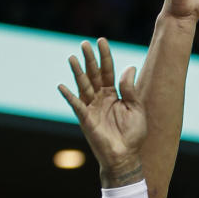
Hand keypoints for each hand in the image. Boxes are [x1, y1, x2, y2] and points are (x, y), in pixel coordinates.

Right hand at [58, 38, 146, 183]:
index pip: (108, 70)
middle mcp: (101, 98)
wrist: (125, 156)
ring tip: (72, 57)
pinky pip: (76, 105)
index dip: (105, 56)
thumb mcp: (136, 108)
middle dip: (89, 59)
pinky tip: (62, 86)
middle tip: (84, 43)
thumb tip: (129, 67)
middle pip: (93, 74)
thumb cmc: (133, 135)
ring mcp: (92, 107)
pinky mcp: (86, 119)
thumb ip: (130, 89)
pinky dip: (69, 96)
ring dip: (77, 72)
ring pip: (83, 85)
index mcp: (114, 94)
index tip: (101, 41)